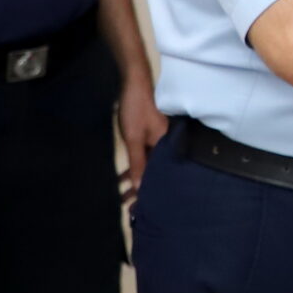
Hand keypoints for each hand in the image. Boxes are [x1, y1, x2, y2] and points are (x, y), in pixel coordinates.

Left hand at [116, 72, 166, 201]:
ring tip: (123, 196)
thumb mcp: (134, 138)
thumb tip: (140, 188)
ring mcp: (159, 141)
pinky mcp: (150, 137)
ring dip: (136, 180)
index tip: (139, 209)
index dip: (150, 192)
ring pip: (148, 166)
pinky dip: (135, 168)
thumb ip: (138, 163)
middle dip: (142, 190)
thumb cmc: (136, 109)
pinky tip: (124, 178)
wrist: (134, 83)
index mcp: (168, 147)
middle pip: (156, 173)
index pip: (161, 175)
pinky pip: (144, 158)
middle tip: (129, 208)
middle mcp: (167, 146)